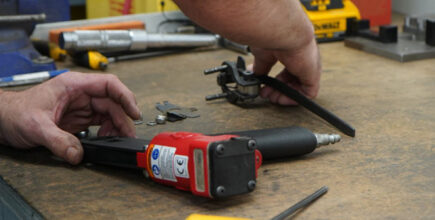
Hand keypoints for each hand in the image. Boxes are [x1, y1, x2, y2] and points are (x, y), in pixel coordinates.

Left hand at [0, 72, 140, 163]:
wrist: (4, 121)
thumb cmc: (15, 113)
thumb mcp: (36, 126)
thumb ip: (58, 141)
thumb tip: (77, 154)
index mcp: (73, 85)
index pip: (108, 85)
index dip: (125, 96)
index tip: (134, 111)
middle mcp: (80, 94)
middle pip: (112, 102)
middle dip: (122, 118)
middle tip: (127, 135)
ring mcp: (81, 106)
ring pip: (109, 113)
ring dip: (117, 127)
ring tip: (117, 140)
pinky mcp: (80, 118)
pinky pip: (101, 123)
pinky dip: (108, 132)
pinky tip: (106, 140)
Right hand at [251, 38, 321, 104]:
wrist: (282, 31)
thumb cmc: (273, 35)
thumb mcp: (263, 55)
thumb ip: (261, 66)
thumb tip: (255, 74)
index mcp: (293, 52)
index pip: (288, 71)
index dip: (276, 82)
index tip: (263, 86)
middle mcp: (303, 59)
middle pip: (293, 81)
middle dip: (278, 90)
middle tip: (265, 93)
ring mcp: (310, 67)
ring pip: (300, 88)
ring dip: (285, 95)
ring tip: (272, 97)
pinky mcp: (313, 75)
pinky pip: (308, 93)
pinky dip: (295, 98)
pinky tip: (282, 99)